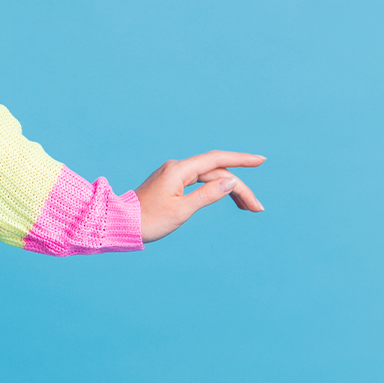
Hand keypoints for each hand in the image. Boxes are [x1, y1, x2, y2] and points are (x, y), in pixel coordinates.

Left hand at [135, 150, 264, 242]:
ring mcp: (173, 175)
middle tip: (257, 208)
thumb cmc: (150, 220)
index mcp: (179, 170)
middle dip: (240, 188)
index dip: (241, 159)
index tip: (261, 160)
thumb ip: (208, 195)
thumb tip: (230, 182)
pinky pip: (199, 182)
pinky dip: (215, 190)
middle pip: (216, 172)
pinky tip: (226, 197)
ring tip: (248, 208)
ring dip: (229, 190)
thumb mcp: (182, 210)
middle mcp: (177, 168)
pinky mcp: (171, 183)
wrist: (122, 223)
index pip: (216, 160)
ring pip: (209, 178)